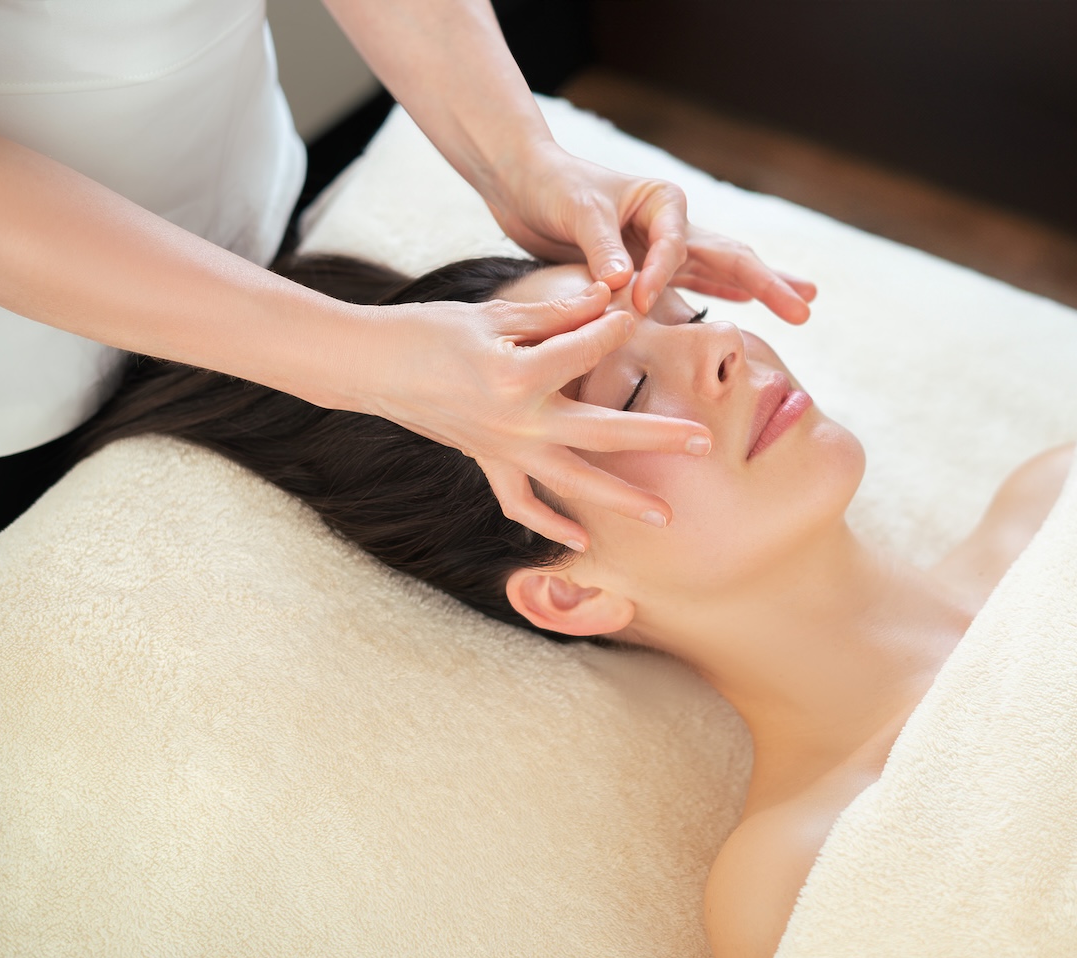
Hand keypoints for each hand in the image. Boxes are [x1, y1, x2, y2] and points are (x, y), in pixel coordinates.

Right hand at [348, 279, 710, 549]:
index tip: (636, 314)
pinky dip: (551, 526)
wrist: (372, 367)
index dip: (615, 329)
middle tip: (704, 441)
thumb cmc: (431, 330)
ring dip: (621, 501)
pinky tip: (583, 539)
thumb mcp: (493, 313)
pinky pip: (522, 504)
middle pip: (601, 432)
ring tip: (666, 516)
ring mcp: (503, 450)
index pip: (588, 351)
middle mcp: (517, 422)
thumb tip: (609, 298)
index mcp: (519, 373)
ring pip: (573, 483)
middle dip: (656, 436)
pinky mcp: (488, 464)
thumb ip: (555, 312)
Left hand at [487, 143, 816, 322]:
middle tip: (806, 308)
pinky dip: (723, 294)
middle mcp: (673, 223)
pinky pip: (694, 284)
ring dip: (760, 289)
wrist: (526, 184)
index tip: (633, 301)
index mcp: (663, 201)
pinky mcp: (649, 267)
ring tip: (803, 304)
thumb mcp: (576, 210)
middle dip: (768, 283)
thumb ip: (600, 246)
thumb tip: (620, 284)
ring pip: (723, 271)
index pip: (676, 246)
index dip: (659, 276)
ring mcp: (666, 246)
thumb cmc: (552, 186)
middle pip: (731, 255)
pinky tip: (749, 304)